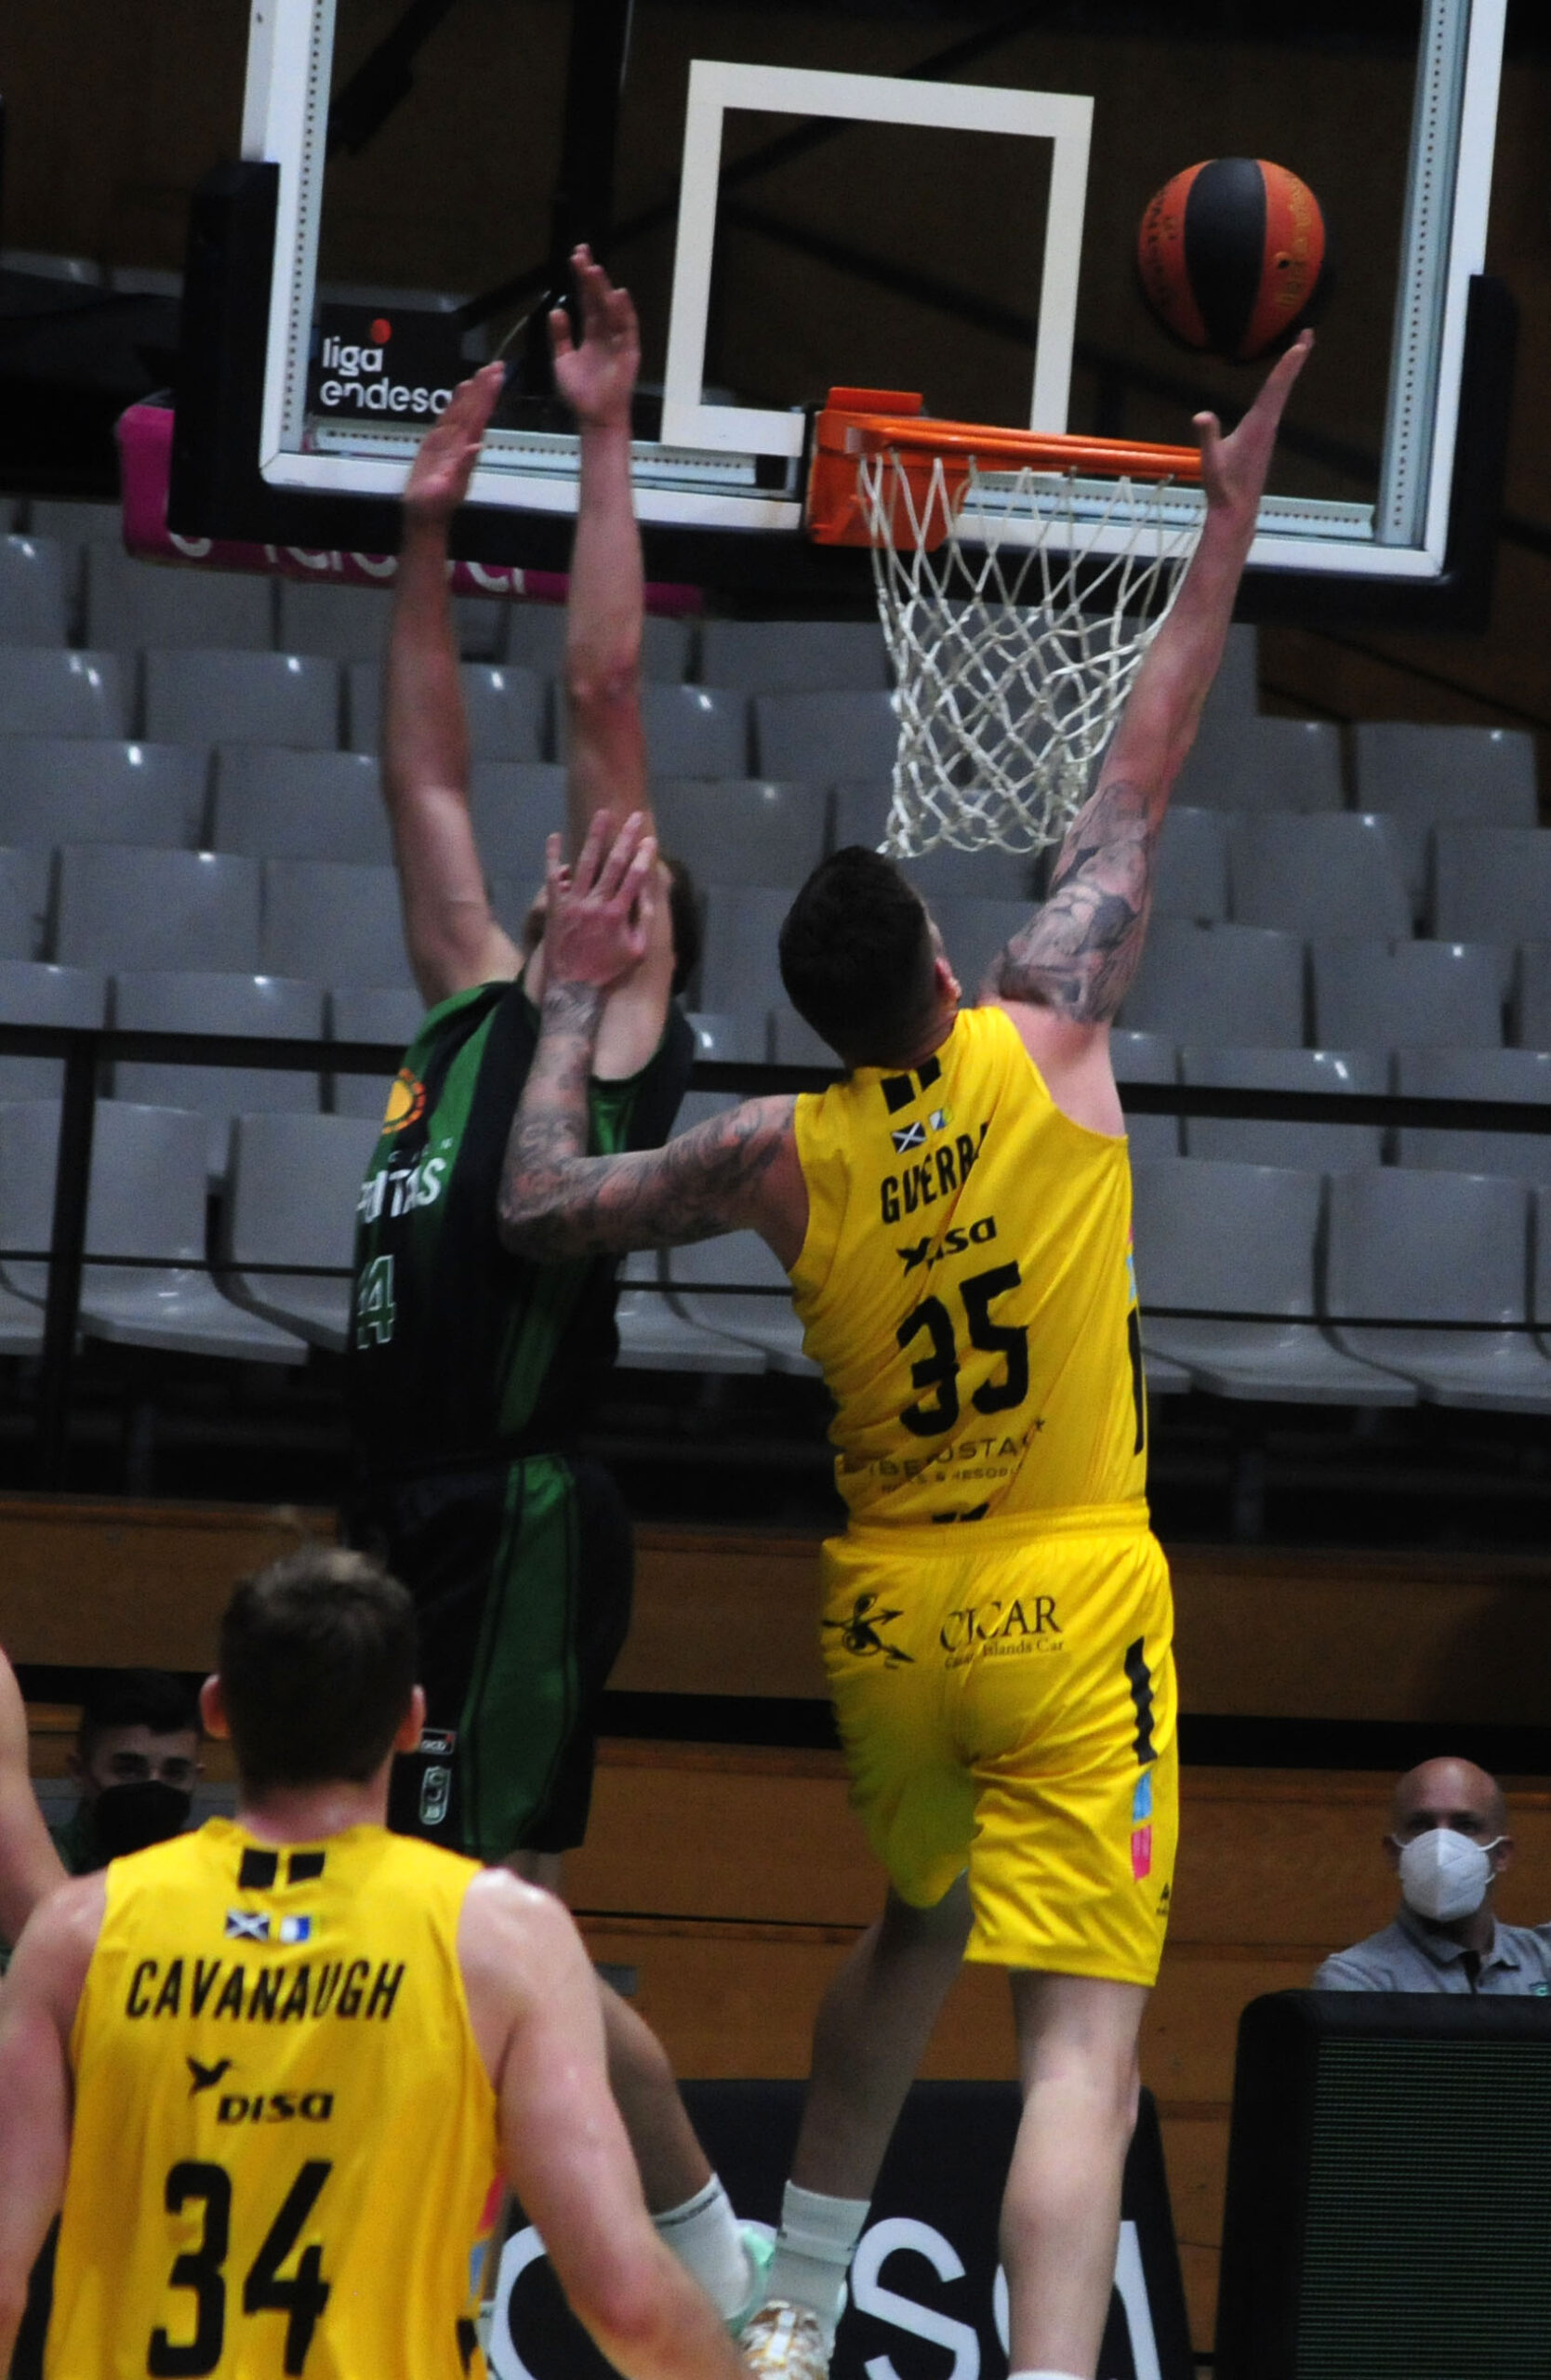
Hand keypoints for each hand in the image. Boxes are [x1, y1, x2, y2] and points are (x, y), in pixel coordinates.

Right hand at [402, 362, 504, 527]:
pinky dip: (454, 403)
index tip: (496, 376)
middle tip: (497, 365)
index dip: (487, 396)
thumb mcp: (446, 489)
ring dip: (472, 393)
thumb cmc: (434, 506)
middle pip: (474, 410)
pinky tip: (460, 391)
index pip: (478, 417)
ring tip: (481, 372)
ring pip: (462, 412)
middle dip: (485, 388)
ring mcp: (449, 443)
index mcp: (464, 449)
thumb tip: (475, 446)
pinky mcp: (436, 445)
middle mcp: (460, 443)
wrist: (424, 517)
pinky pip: (447, 419)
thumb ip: (460, 467)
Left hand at [543, 811, 656, 989]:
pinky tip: (554, 836)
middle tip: (633, 817)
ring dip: (594, 837)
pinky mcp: (554, 905)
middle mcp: (596, 903)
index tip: (650, 839)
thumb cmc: (606, 969)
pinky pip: (552, 876)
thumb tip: (650, 894)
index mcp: (618, 914)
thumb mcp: (636, 951)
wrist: (571, 985)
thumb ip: (645, 922)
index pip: (634, 877)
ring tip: (602, 815)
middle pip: (613, 864)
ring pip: (586, 863)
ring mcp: (573, 902)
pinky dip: (553, 856)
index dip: (643, 857)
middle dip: (625, 838)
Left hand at [550, 244, 638, 432]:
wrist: (594, 419)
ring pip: (611, 309)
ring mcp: (618, 341)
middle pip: (598, 299)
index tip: (575, 257)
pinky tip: (617, 295)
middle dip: (590, 277)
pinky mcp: (628, 352)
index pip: (586, 300)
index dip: (581, 280)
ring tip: (593, 269)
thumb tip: (557, 310)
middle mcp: (605, 333)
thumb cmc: (580, 394)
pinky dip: (623, 312)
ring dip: (603, 289)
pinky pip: (627, 328)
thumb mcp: (562, 361)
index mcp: (590, 334)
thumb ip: (560, 337)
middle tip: (581, 254)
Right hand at [1195, 328, 1312, 520]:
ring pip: (1282, 393)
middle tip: (1308, 334)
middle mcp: (1268, 425)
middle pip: (1284, 385)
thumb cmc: (1223, 487)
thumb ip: (1208, 437)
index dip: (1287, 366)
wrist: (1237, 511)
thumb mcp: (1211, 461)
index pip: (1274, 389)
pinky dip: (1280, 386)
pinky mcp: (1264, 438)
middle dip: (1296, 359)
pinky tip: (1278, 384)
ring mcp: (1268, 431)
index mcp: (1258, 426)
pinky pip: (1275, 403)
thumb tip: (1201, 416)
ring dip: (1290, 370)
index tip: (1300, 344)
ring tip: (1298, 349)